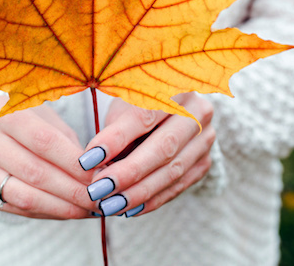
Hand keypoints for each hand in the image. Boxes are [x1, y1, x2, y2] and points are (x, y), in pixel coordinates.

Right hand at [0, 95, 95, 218]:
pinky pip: (15, 208)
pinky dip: (46, 212)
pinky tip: (66, 211)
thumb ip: (68, 143)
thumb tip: (98, 172)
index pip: (42, 140)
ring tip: (86, 209)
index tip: (97, 174)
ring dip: (60, 206)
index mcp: (0, 109)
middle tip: (97, 198)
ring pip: (23, 195)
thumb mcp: (48, 120)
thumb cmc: (29, 122)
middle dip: (71, 189)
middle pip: (33, 170)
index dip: (72, 161)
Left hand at [80, 93, 214, 217]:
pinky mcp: (205, 160)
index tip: (86, 160)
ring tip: (109, 205)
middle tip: (98, 189)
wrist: (171, 106)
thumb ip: (113, 130)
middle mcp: (198, 110)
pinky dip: (153, 199)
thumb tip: (96, 166)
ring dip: (138, 192)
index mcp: (175, 84)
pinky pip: (179, 185)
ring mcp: (206, 137)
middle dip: (127, 173)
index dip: (115, 139)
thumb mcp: (122, 104)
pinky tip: (129, 209)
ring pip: (173, 170)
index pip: (143, 116)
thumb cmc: (136, 102)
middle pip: (163, 147)